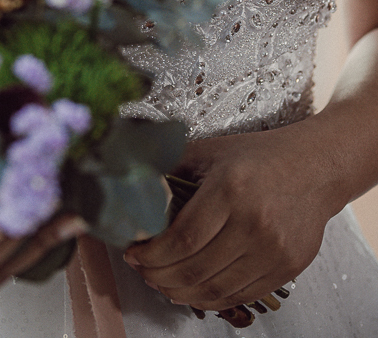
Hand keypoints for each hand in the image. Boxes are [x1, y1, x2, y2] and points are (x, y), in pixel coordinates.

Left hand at [122, 121, 343, 312]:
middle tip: (142, 270)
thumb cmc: (260, 156)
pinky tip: (193, 290)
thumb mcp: (212, 150)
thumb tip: (133, 181)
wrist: (315, 168)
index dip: (152, 254)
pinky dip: (211, 299)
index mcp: (230, 189)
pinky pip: (241, 295)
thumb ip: (171, 164)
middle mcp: (253, 222)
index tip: (133, 253)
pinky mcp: (286, 268)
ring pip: (216, 289)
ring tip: (162, 283)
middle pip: (195, 268)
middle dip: (159, 275)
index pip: (183, 238)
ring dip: (181, 292)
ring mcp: (273, 250)